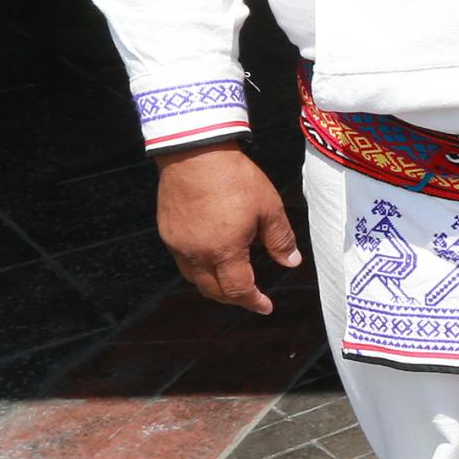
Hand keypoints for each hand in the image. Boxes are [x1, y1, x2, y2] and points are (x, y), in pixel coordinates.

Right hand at [154, 144, 299, 313]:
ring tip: (232, 280)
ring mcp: (178, 244)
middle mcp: (196, 253)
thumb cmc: (235, 178)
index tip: (265, 306)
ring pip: (195, 278)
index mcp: (224, 250)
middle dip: (234, 298)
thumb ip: (280, 239)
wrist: (195, 152)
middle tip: (251, 296)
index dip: (253, 302)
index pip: (238, 290)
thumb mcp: (268, 208)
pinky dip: (200, 268)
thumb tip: (291, 262)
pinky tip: (213, 257)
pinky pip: (183, 261)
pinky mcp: (167, 232)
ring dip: (214, 285)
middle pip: (213, 290)